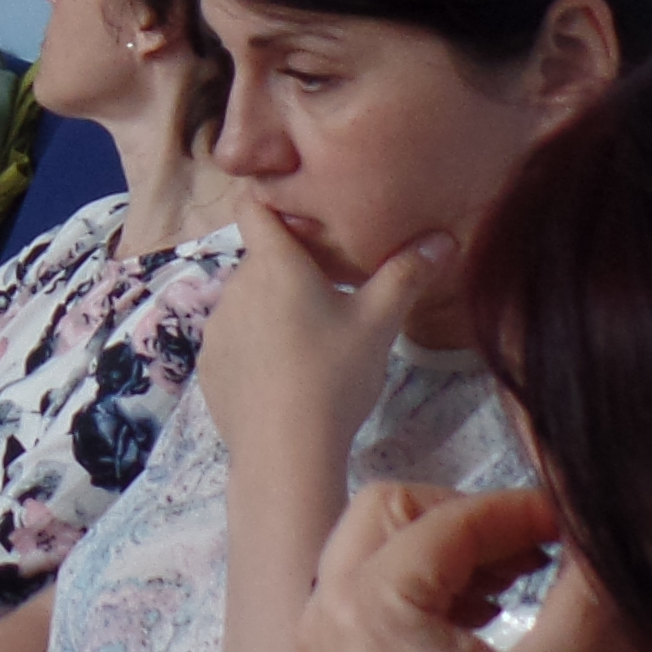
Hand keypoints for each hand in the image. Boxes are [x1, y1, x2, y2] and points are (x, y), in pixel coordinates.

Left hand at [199, 208, 452, 490]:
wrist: (285, 450)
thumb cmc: (334, 375)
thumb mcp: (378, 323)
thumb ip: (406, 275)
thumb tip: (443, 238)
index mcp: (274, 264)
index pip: (253, 206)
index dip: (270, 200)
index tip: (299, 212)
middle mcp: (235, 285)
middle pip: (261, 260)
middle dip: (291, 269)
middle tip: (332, 292)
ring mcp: (217, 326)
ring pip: (247, 301)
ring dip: (272, 309)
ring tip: (311, 342)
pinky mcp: (208, 365)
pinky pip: (234, 340)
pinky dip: (254, 348)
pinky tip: (283, 375)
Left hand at [300, 484, 590, 651]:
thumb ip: (582, 595)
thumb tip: (608, 535)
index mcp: (364, 605)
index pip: (446, 518)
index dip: (519, 511)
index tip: (580, 524)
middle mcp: (325, 613)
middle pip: (390, 513)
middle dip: (467, 518)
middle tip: (539, 549)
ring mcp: (324, 647)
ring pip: (379, 552)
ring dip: (449, 552)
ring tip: (523, 582)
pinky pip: (376, 598)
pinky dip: (430, 590)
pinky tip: (490, 619)